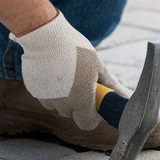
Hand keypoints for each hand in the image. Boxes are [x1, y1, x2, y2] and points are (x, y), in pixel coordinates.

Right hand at [12, 11, 102, 129]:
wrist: (45, 35)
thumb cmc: (75, 49)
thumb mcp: (97, 66)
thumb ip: (110, 85)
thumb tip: (126, 97)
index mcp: (81, 99)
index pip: (87, 124)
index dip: (92, 116)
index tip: (94, 103)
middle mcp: (62, 104)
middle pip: (72, 113)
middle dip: (77, 103)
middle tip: (80, 83)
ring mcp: (46, 99)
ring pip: (57, 105)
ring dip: (62, 97)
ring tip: (66, 74)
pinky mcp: (33, 91)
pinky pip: (45, 96)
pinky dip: (50, 89)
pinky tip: (53, 72)